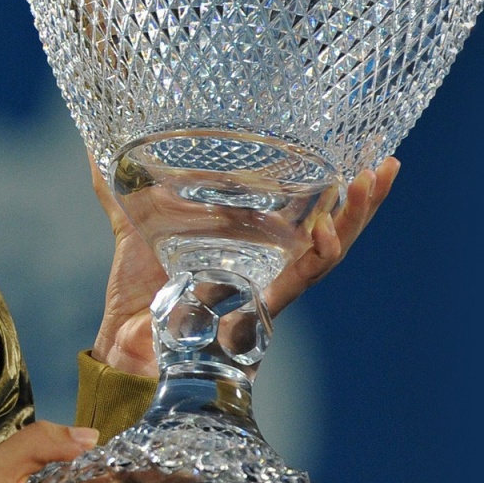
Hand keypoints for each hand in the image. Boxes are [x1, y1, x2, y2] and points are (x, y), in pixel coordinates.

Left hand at [88, 157, 400, 375]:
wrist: (125, 338)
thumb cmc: (138, 288)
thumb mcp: (133, 222)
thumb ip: (119, 186)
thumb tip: (94, 144)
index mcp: (251, 239)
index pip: (306, 205)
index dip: (334, 180)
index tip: (360, 146)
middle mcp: (270, 262)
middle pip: (331, 225)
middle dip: (364, 199)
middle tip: (388, 163)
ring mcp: (271, 285)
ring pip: (328, 252)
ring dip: (354, 219)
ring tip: (370, 183)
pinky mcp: (261, 307)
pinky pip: (299, 282)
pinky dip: (317, 258)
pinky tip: (329, 233)